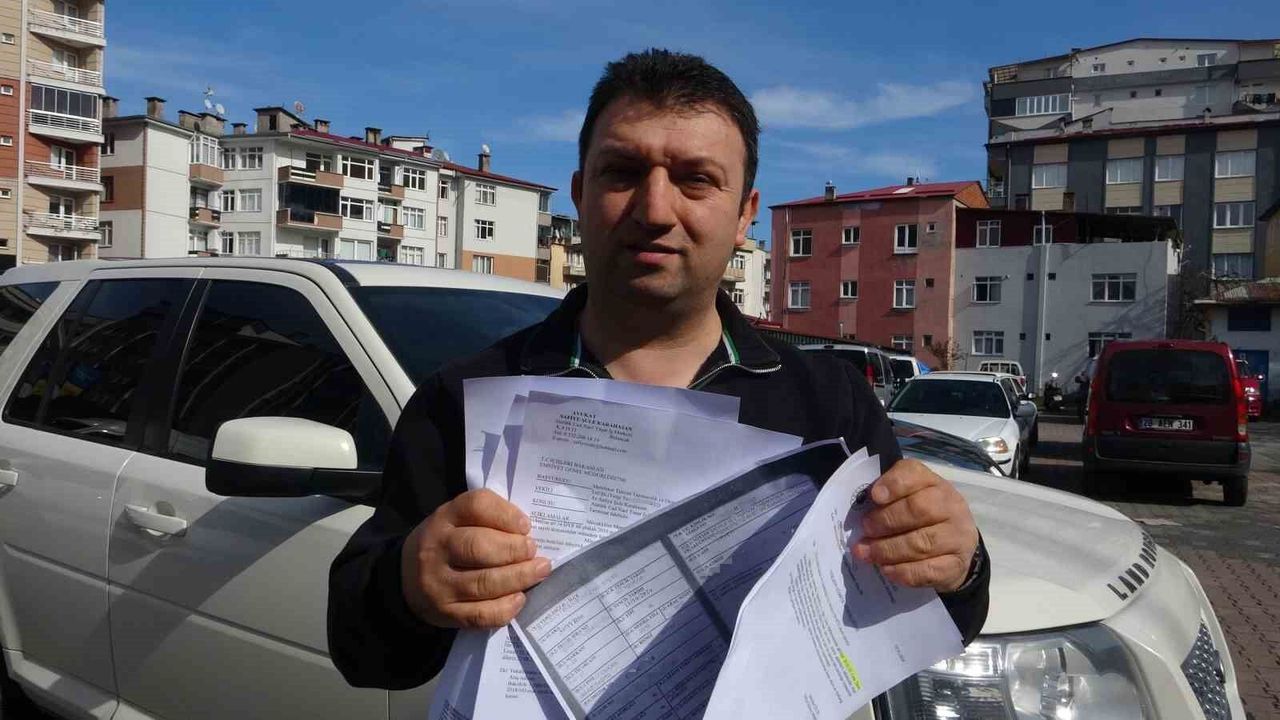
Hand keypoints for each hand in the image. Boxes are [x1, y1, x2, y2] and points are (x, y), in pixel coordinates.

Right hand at [401, 489, 551, 628]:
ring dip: (519, 577)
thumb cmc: (446, 543)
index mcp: (443, 518)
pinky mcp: (445, 613)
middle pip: (479, 547)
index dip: (506, 514)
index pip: (475, 506)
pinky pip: (480, 614)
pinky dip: (505, 608)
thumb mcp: (457, 520)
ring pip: (483, 582)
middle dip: (514, 550)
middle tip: (533, 550)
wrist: (404, 578)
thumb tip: (528, 533)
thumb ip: (488, 519)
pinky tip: (519, 599)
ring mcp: (439, 584)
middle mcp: (437, 549)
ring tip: (540, 571)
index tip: (525, 525)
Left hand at [851, 459, 978, 591]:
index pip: (915, 475)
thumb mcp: (910, 497)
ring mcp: (957, 537)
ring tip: (866, 553)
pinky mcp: (956, 564)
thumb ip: (889, 496)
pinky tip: (887, 570)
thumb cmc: (924, 517)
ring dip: (888, 549)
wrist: (958, 547)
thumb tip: (864, 504)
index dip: (893, 485)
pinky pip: (929, 570)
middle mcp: (951, 507)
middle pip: (918, 510)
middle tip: (865, 530)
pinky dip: (904, 571)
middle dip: (886, 521)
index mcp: (934, 484)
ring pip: (921, 543)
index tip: (874, 496)